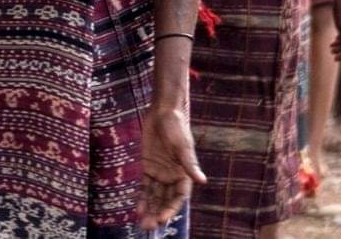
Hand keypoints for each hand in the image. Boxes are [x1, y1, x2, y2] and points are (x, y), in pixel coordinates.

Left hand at [137, 105, 204, 229]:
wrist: (163, 112)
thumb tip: (203, 181)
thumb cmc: (177, 127)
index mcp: (184, 174)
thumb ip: (189, 164)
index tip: (162, 218)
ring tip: (142, 223)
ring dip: (149, 209)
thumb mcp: (182, 145)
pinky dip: (141, 197)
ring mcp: (160, 173)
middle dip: (157, 213)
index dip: (171, 209)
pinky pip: (144, 186)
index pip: (178, 197)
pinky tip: (137, 209)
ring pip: (154, 196)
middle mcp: (173, 177)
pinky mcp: (148, 167)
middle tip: (148, 227)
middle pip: (165, 200)